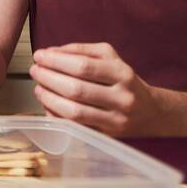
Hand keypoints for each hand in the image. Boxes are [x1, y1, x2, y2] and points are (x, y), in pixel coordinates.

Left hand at [29, 42, 162, 135]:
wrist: (151, 112)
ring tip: (38, 88)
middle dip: (49, 79)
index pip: (83, 67)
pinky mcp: (106, 136)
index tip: (39, 56)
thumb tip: (50, 52)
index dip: (56, 61)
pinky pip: (75, 127)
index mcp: (122, 73)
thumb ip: (81, 51)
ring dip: (49, 99)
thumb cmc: (123, 80)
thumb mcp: (110, 57)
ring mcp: (115, 120)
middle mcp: (121, 97)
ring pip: (74, 112)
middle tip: (35, 71)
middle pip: (76, 90)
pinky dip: (56, 116)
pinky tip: (48, 105)